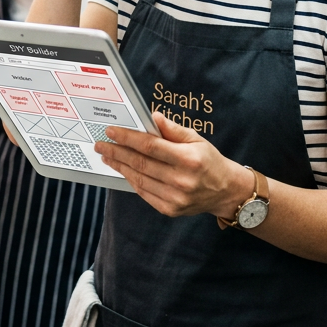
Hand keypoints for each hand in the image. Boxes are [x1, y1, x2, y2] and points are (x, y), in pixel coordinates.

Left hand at [94, 112, 252, 217]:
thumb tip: (152, 118)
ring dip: (120, 166)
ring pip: (139, 179)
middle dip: (117, 152)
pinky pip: (144, 193)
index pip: (150, 146)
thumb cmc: (209, 161)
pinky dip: (131, 180)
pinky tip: (123, 170)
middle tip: (101, 144)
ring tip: (107, 156)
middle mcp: (181, 180)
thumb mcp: (196, 139)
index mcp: (189, 159)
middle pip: (140, 163)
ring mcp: (175, 197)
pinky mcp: (170, 209)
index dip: (128, 138)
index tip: (112, 131)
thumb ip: (173, 130)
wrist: (225, 191)